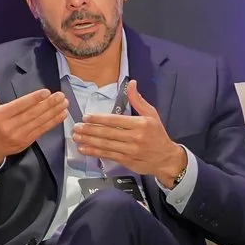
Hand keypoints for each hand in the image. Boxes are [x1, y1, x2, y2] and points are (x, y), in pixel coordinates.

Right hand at [0, 72, 66, 171]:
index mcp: (0, 116)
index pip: (19, 106)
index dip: (33, 99)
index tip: (46, 92)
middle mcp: (10, 126)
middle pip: (32, 114)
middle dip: (48, 105)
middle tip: (60, 95)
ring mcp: (20, 135)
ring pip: (39, 122)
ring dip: (54, 112)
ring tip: (65, 103)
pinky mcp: (27, 141)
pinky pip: (42, 130)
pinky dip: (53, 122)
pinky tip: (62, 114)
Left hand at [71, 81, 188, 187]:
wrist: (166, 159)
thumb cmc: (158, 134)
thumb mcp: (152, 114)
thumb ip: (138, 100)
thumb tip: (131, 83)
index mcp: (140, 124)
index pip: (116, 121)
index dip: (99, 119)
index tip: (86, 117)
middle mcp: (135, 138)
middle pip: (108, 133)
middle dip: (90, 130)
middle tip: (77, 127)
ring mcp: (130, 151)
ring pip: (106, 145)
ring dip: (89, 142)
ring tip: (77, 137)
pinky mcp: (126, 161)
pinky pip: (108, 156)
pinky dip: (95, 153)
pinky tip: (85, 149)